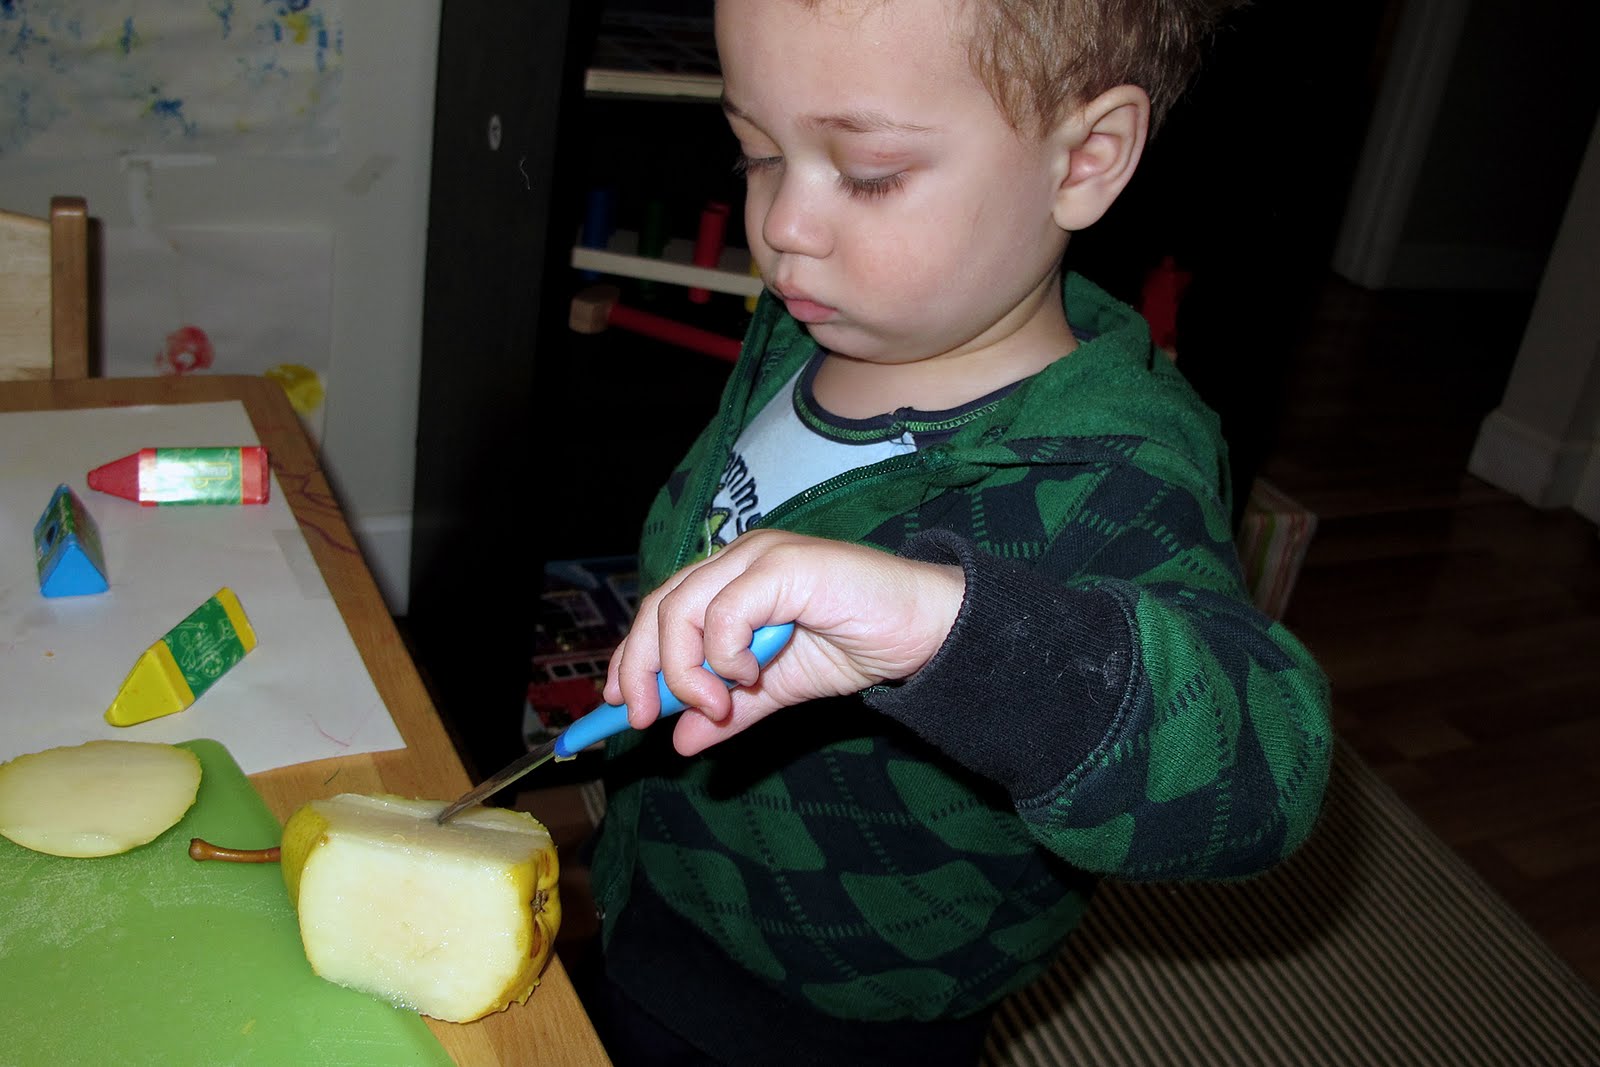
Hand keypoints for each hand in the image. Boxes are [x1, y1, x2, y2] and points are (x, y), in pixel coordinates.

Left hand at [603, 530, 963, 754]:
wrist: (921, 632)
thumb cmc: (856, 644)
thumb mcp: (777, 688)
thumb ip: (730, 710)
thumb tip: (680, 741)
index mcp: (731, 580)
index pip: (661, 610)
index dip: (631, 656)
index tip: (618, 705)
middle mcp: (739, 559)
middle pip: (660, 606)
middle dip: (641, 666)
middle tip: (645, 716)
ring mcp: (761, 557)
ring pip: (684, 607)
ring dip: (687, 668)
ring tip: (715, 704)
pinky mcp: (786, 565)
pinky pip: (727, 611)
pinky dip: (725, 652)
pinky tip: (751, 675)